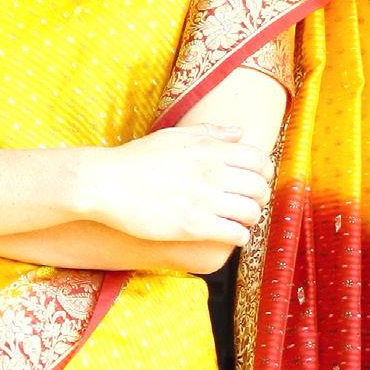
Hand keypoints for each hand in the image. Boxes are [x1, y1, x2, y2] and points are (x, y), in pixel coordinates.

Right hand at [93, 124, 273, 246]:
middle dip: (260, 197)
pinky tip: (232, 236)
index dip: (264, 172)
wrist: (105, 183)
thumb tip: (240, 133)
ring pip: (251, 212)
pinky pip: (235, 234)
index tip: (257, 180)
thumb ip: (210, 132)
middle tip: (250, 204)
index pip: (258, 160)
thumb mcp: (173, 136)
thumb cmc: (135, 159)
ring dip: (252, 218)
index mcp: (209, 149)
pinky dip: (240, 237)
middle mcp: (212, 173)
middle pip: (259, 187)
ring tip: (242, 221)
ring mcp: (205, 201)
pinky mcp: (194, 226)